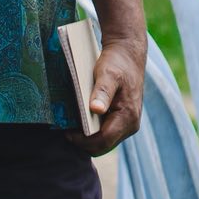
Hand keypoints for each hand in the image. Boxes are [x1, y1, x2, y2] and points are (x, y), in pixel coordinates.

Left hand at [70, 36, 145, 155]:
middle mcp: (131, 124)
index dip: (84, 141)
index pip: (104, 141)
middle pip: (104, 145)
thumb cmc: (117, 62)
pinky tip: (82, 121)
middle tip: (67, 130)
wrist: (128, 53)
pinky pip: (107, 133)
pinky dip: (93, 131)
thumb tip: (96, 110)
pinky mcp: (124, 120)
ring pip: (105, 142)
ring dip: (89, 138)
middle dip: (85, 142)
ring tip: (73, 126)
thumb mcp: (107, 74)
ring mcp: (129, 124)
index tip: (68, 133)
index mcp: (128, 117)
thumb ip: (102, 92)